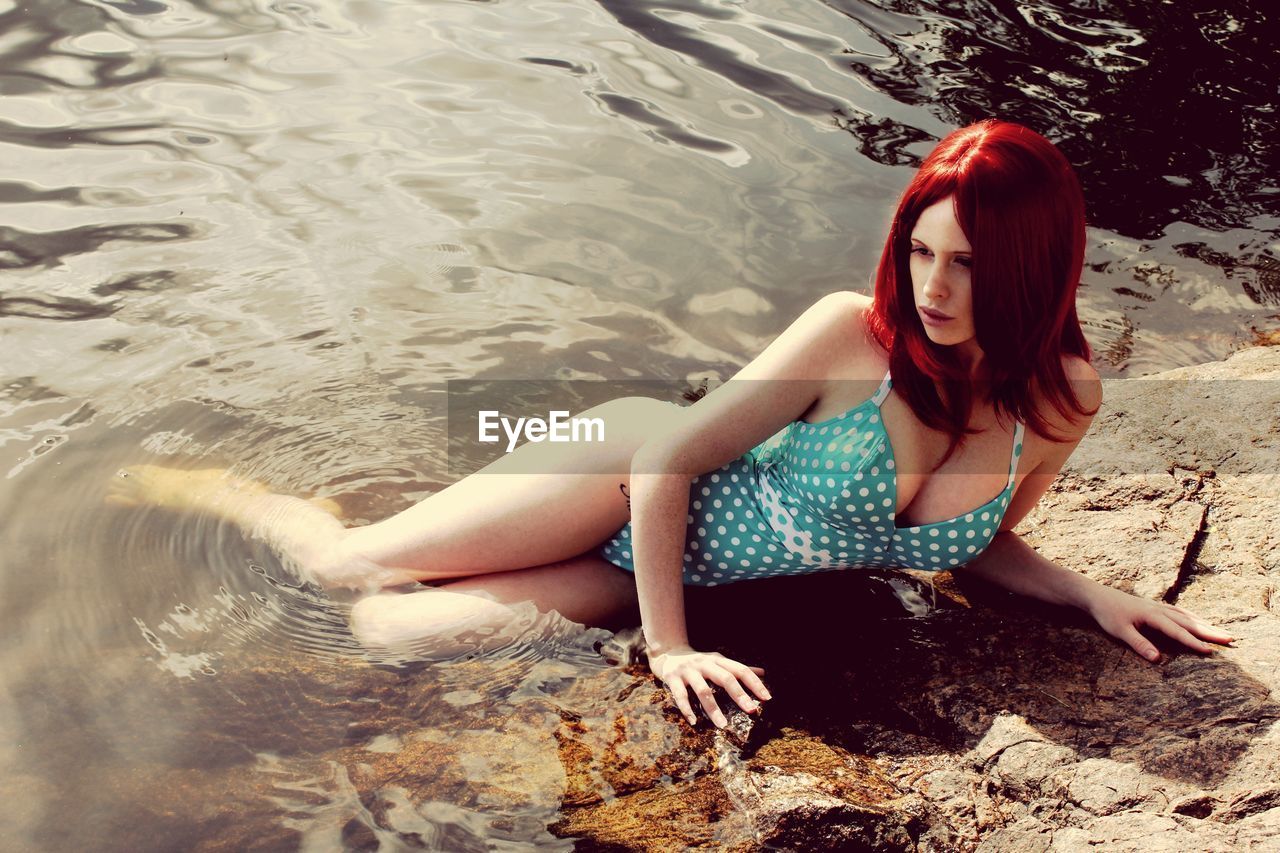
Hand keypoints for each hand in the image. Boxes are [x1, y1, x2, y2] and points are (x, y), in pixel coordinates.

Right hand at [647, 646, 770, 727]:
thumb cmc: (698, 662)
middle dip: (739, 695)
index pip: (740, 670)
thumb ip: (738, 668)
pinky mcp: (672, 678)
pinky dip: (687, 709)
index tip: (767, 698)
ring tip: (722, 725)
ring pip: (703, 690)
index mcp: (718, 660)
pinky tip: (694, 722)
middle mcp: (704, 663)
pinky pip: (680, 696)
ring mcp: (688, 671)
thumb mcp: (717, 661)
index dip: (754, 683)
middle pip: (725, 678)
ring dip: (713, 709)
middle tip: (751, 711)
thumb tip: (763, 672)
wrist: (667, 652)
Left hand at [1084, 584, 1234, 661]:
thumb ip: (1139, 644)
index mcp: (1153, 616)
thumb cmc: (1108, 614)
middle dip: (1210, 631)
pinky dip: (1193, 617)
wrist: (1097, 596)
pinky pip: (1180, 612)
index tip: (1210, 651)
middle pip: (1189, 622)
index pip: (1178, 631)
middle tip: (1231, 640)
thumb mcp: (1120, 631)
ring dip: (1205, 624)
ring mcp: (1159, 607)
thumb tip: (1157, 659)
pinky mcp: (1155, 607)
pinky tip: (1199, 621)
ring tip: (1222, 632)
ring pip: (1187, 616)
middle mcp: (1160, 610)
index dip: (1194, 642)